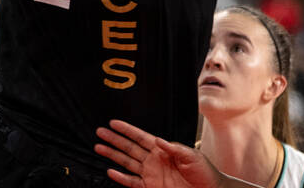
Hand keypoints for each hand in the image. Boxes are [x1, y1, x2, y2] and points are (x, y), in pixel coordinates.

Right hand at [96, 120, 223, 187]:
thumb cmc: (204, 171)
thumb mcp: (192, 156)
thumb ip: (174, 148)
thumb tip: (159, 140)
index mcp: (162, 149)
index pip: (140, 137)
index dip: (127, 130)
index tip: (114, 123)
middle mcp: (153, 160)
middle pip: (129, 147)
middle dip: (114, 140)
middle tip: (100, 132)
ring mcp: (150, 174)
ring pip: (126, 162)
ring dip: (113, 155)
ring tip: (99, 147)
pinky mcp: (150, 187)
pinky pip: (131, 182)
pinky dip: (120, 177)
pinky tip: (111, 171)